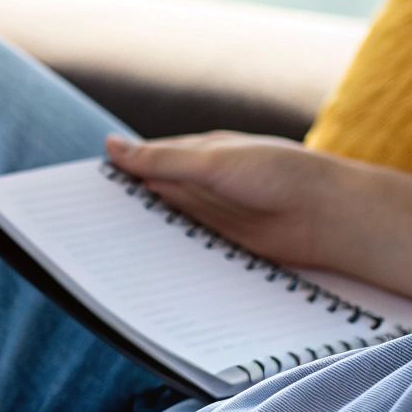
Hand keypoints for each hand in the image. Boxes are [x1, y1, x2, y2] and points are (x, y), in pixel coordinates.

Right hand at [104, 132, 358, 268]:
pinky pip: (184, 250)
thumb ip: (162, 160)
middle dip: (122, 208)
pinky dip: (165, 255)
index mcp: (198, 154)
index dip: (114, 175)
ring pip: (164, 225)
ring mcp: (212, 217)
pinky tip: (141, 264)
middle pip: (149, 196)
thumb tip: (112, 147)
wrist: (331, 217)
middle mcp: (201, 185)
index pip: (143, 162)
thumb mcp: (213, 161)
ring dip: (142, 234)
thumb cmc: (281, 175)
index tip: (80, 189)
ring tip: (103, 247)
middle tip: (82, 225)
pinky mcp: (222, 246)